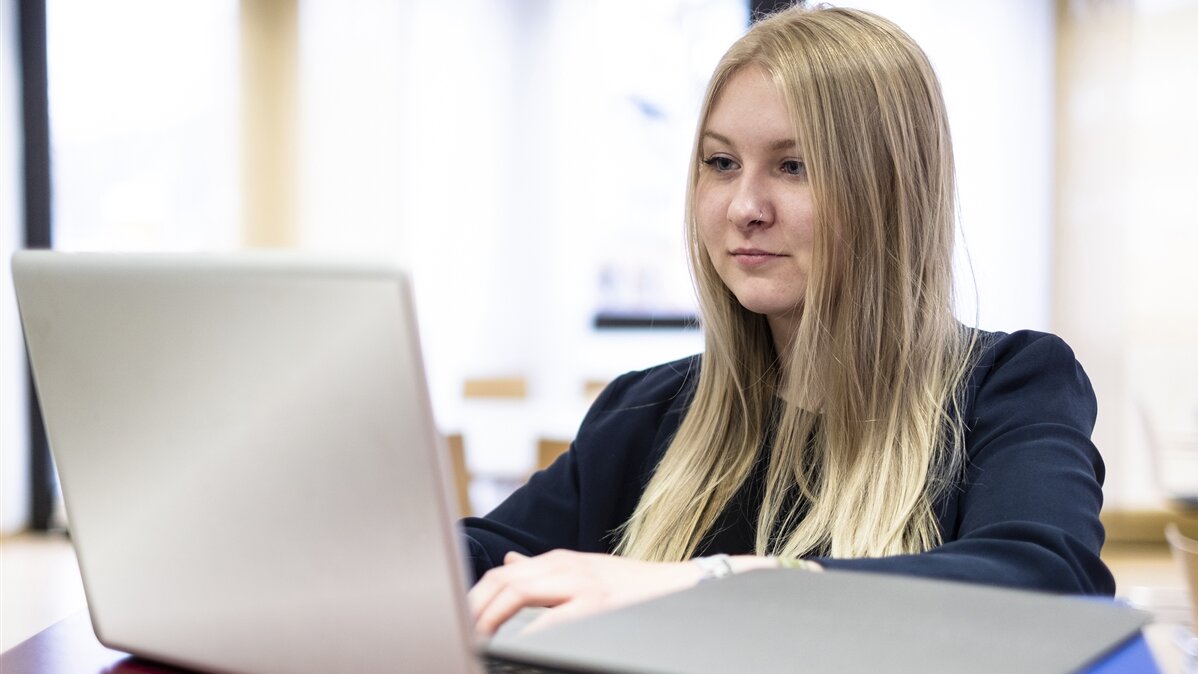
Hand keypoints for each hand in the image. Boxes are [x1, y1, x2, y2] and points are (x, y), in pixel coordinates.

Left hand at [467, 549, 701, 636]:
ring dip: (491, 617)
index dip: (474, 598)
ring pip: (517, 590)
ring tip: (478, 638)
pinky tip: (514, 645)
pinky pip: (551, 616)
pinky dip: (527, 632)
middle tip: (460, 632)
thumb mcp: (580, 570)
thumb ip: (542, 570)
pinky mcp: (596, 602)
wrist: (673, 586)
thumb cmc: (626, 585)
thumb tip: (508, 562)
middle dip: (474, 608)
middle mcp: (562, 566)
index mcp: (555, 561)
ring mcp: (579, 582)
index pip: (500, 575)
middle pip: (501, 580)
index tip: (459, 620)